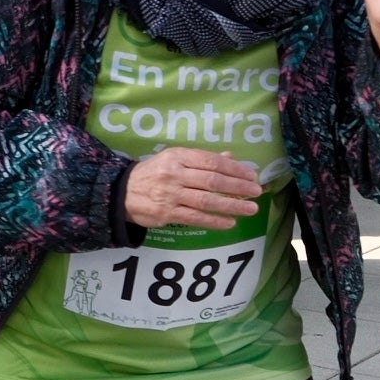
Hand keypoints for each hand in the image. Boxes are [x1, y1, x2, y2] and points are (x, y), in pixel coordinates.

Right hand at [123, 147, 263, 231]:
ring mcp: (170, 195)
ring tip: (250, 209)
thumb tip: (231, 158)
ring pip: (206, 201)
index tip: (251, 175)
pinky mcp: (167, 213)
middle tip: (257, 192)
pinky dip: (214, 221)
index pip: (211, 161)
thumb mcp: (174, 159)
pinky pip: (195, 218)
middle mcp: (175, 174)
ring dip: (231, 205)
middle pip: (212, 181)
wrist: (122, 192)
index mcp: (178, 156)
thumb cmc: (153, 173)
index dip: (234, 169)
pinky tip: (229, 222)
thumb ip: (202, 159)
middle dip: (238, 187)